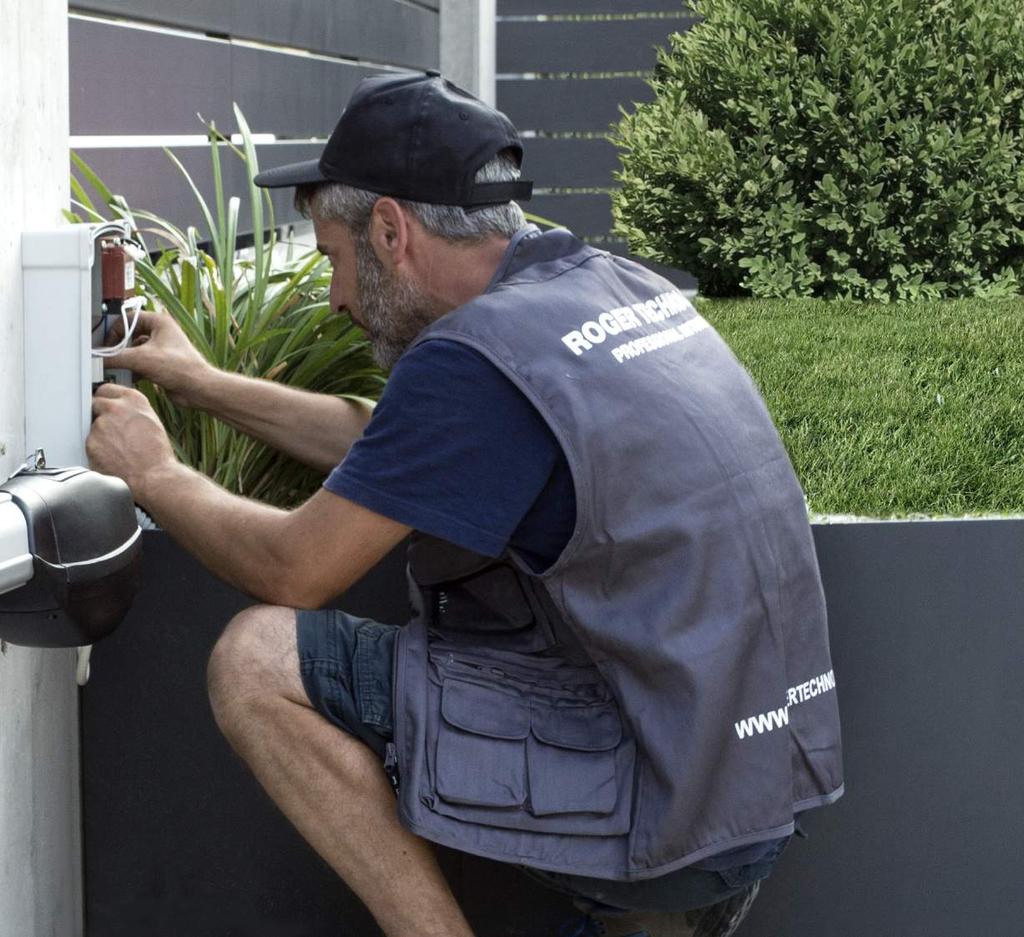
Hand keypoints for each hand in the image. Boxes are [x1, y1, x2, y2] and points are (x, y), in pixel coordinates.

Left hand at [87, 384, 176, 500]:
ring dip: (100, 434)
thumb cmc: (157, 454)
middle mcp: (115, 408)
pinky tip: (112, 456)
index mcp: (134, 400)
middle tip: (111, 429)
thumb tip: (122, 411)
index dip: (106, 399)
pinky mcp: (91, 442)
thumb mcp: (151, 422)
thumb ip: (133, 411)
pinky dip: (97, 449)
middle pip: (95, 403)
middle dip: (99, 414)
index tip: (106, 406)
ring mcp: (101, 424)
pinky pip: (90, 443)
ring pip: (92, 425)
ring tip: (118, 448)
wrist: (153, 476)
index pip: (107, 389)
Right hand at [104, 310, 213, 407]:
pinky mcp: (161, 364)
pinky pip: (140, 363)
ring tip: (117, 369)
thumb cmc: (180, 368)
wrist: (198, 389)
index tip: (105, 345)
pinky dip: (132, 370)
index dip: (114, 331)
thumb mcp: (141, 359)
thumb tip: (96, 358)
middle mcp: (160, 332)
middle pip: (129, 336)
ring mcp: (161, 348)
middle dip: (118, 348)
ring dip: (125, 361)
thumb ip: (115, 357)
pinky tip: (129, 378)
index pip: (127, 319)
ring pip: (134, 351)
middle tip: (107, 358)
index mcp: (159, 322)